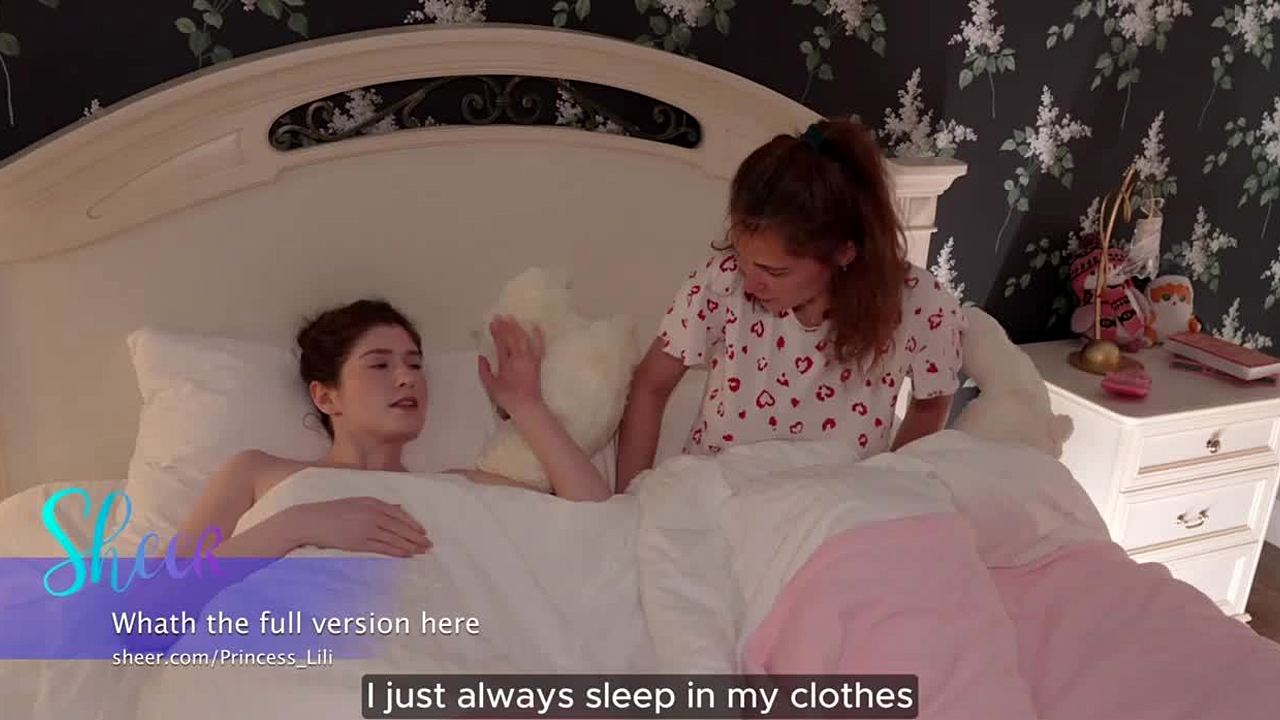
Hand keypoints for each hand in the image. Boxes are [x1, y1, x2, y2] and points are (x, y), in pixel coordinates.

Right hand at [290, 497, 430, 556]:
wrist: (311, 520)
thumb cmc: (333, 511)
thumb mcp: (357, 502)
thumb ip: (377, 505)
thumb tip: (398, 507)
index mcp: (372, 502)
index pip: (399, 514)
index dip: (413, 523)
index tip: (423, 531)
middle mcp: (372, 514)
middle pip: (400, 526)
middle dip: (416, 536)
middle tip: (429, 544)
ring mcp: (366, 528)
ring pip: (394, 537)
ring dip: (410, 545)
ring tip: (421, 551)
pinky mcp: (359, 542)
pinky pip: (383, 547)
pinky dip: (396, 551)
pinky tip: (406, 555)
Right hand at [479, 315, 545, 417]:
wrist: (527, 406)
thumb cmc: (507, 398)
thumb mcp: (490, 386)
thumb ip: (484, 371)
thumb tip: (481, 357)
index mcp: (506, 363)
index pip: (501, 343)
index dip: (497, 331)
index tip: (492, 322)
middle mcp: (519, 358)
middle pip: (512, 338)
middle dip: (506, 326)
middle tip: (500, 316)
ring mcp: (530, 359)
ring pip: (524, 339)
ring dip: (518, 327)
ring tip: (512, 318)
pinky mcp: (537, 362)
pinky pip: (539, 346)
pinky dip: (538, 335)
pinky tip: (536, 326)